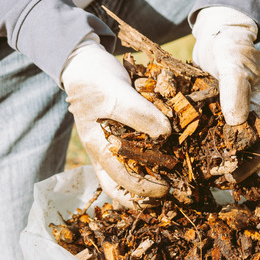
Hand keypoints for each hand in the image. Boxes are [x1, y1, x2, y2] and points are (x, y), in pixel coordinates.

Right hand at [61, 34, 171, 207]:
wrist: (86, 64)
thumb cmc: (96, 80)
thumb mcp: (116, 94)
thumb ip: (139, 114)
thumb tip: (165, 135)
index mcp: (97, 147)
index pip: (118, 179)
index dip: (143, 189)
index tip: (167, 189)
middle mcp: (103, 152)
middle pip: (120, 187)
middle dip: (145, 195)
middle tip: (172, 193)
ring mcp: (111, 145)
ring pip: (127, 176)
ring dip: (148, 183)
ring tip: (171, 184)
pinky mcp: (122, 136)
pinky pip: (136, 157)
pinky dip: (150, 164)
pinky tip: (167, 163)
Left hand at [192, 7, 259, 182]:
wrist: (218, 34)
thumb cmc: (232, 49)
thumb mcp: (234, 66)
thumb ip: (235, 89)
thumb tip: (236, 121)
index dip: (251, 166)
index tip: (233, 179)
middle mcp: (245, 117)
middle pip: (242, 151)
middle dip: (229, 169)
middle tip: (209, 183)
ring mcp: (227, 116)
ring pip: (223, 145)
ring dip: (212, 160)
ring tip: (193, 175)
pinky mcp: (210, 113)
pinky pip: (205, 134)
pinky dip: (196, 145)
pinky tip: (179, 154)